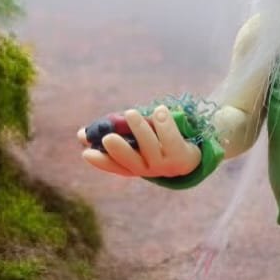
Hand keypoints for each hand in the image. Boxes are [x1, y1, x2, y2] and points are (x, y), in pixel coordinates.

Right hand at [78, 104, 200, 178]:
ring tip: (132, 113)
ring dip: (141, 129)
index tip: (86, 152)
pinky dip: (165, 124)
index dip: (101, 162)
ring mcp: (167, 165)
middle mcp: (150, 169)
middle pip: (133, 161)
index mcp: (137, 164)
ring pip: (151, 147)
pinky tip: (159, 111)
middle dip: (120, 150)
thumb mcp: (137, 135)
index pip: (116, 166)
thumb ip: (113, 132)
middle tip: (109, 137)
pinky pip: (172, 140)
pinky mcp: (184, 157)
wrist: (199, 144)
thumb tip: (80, 134)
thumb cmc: (161, 139)